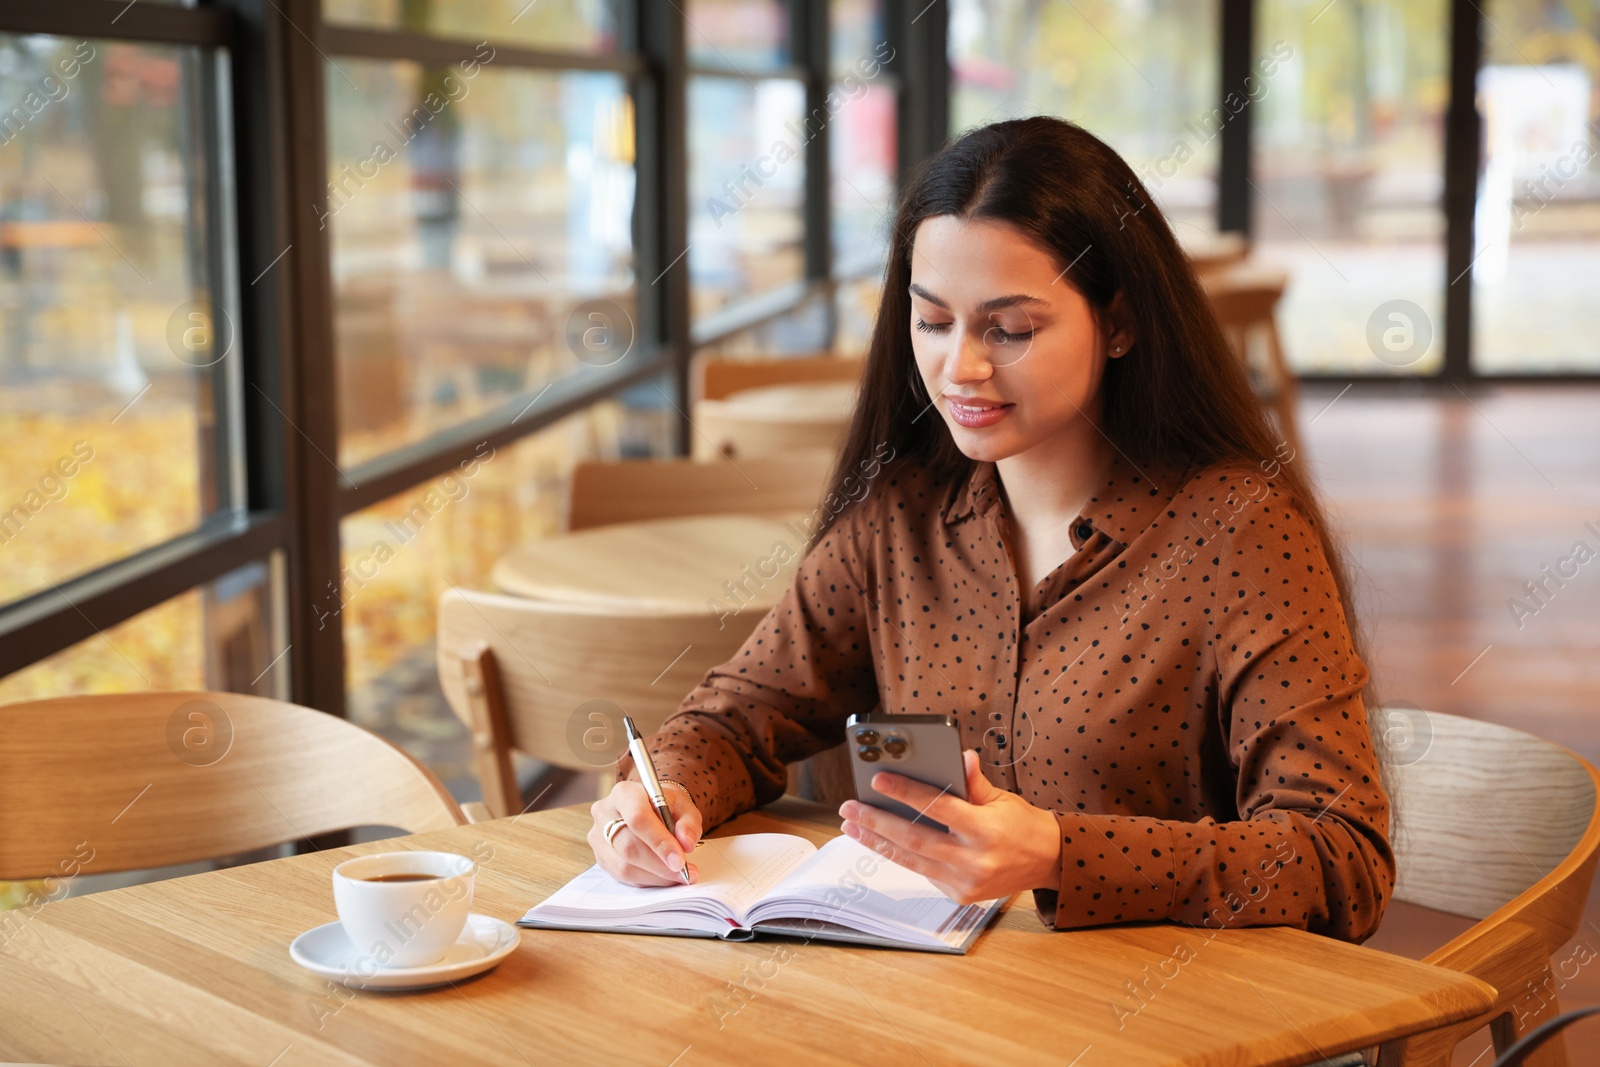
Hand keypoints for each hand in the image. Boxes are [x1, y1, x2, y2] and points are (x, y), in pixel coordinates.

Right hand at [589, 780, 702, 886]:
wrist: (649, 808)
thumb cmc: (665, 806)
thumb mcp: (684, 807)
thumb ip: (688, 822)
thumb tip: (685, 843)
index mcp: (624, 793)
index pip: (638, 818)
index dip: (659, 842)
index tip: (680, 860)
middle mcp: (605, 813)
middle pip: (629, 846)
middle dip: (659, 865)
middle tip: (683, 871)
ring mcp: (598, 837)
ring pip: (624, 866)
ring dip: (655, 876)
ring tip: (678, 876)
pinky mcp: (600, 857)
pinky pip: (622, 876)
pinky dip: (647, 880)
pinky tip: (663, 877)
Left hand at [838, 750, 1061, 904]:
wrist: (1046, 862)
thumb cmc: (1021, 824)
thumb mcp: (1000, 798)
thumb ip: (973, 781)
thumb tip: (958, 756)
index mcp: (985, 831)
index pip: (937, 808)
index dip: (906, 793)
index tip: (878, 780)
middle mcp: (974, 860)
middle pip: (914, 840)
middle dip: (877, 822)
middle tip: (850, 808)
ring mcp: (965, 882)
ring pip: (911, 860)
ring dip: (877, 842)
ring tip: (853, 825)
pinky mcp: (960, 895)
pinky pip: (924, 872)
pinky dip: (902, 856)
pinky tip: (881, 841)